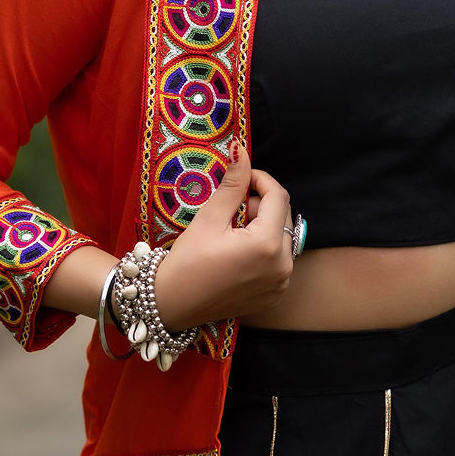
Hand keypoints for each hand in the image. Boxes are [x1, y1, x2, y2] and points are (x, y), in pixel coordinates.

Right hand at [151, 137, 294, 329]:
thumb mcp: (209, 218)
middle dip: (260, 206)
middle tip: (231, 210)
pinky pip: (278, 261)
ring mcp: (281, 284)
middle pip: (283, 217)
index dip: (260, 179)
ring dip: (262, 228)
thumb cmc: (187, 262)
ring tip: (232, 233)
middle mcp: (283, 266)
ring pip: (281, 239)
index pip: (278, 196)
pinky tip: (238, 254)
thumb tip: (242, 150)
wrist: (171, 304)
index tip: (242, 176)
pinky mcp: (275, 295)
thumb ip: (232, 184)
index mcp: (267, 245)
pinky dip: (264, 251)